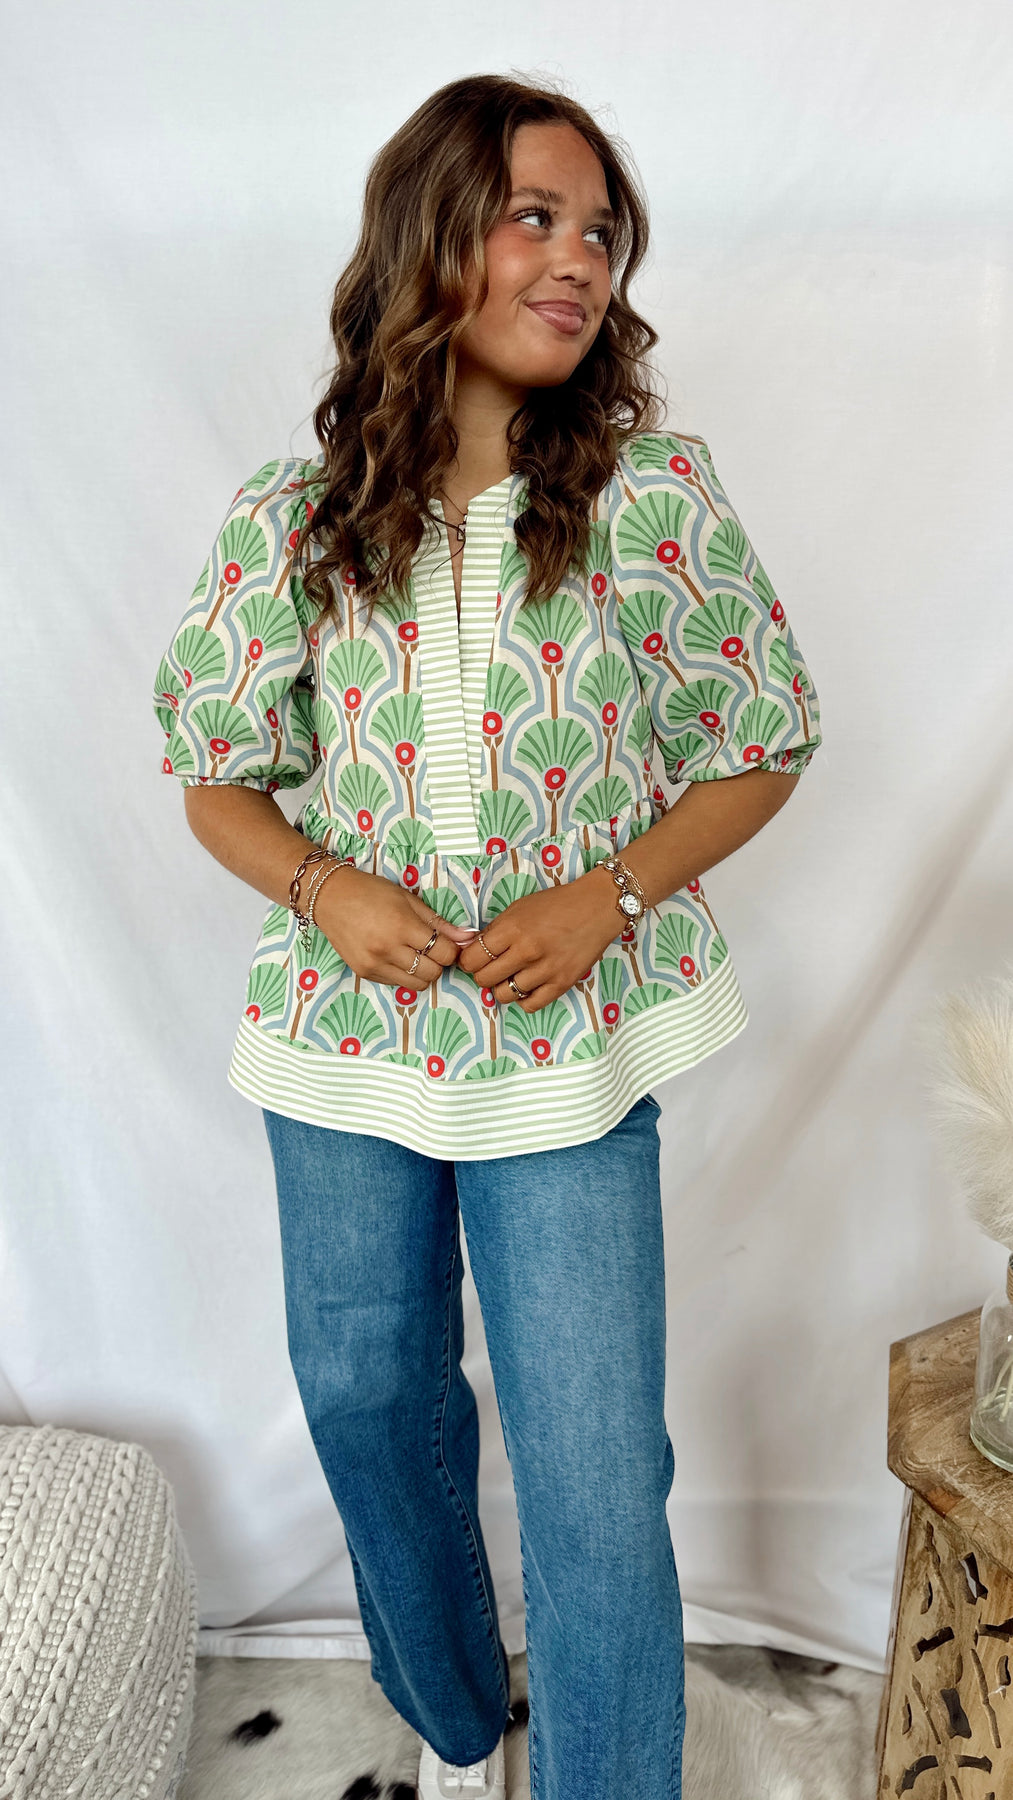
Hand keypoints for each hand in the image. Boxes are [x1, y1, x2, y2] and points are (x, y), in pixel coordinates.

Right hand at [314, 866, 476, 986]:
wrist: (330, 897)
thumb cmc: (371, 892)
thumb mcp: (408, 899)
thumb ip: (438, 922)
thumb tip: (468, 937)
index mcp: (402, 926)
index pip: (444, 953)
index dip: (451, 949)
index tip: (446, 942)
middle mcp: (388, 949)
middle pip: (433, 973)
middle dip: (438, 962)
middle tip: (431, 948)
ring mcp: (374, 964)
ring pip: (416, 984)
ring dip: (423, 972)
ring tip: (415, 954)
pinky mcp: (364, 973)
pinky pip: (396, 984)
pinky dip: (403, 974)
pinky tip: (396, 956)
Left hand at [458, 866, 621, 1012]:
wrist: (596, 907)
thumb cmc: (557, 904)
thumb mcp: (519, 908)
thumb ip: (495, 930)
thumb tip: (471, 949)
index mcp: (512, 928)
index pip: (473, 958)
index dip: (468, 960)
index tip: (474, 959)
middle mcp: (526, 951)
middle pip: (484, 979)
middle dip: (483, 975)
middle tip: (491, 968)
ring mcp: (545, 970)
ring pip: (504, 995)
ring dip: (503, 987)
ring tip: (512, 975)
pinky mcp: (562, 983)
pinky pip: (530, 1005)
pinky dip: (524, 999)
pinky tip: (527, 986)